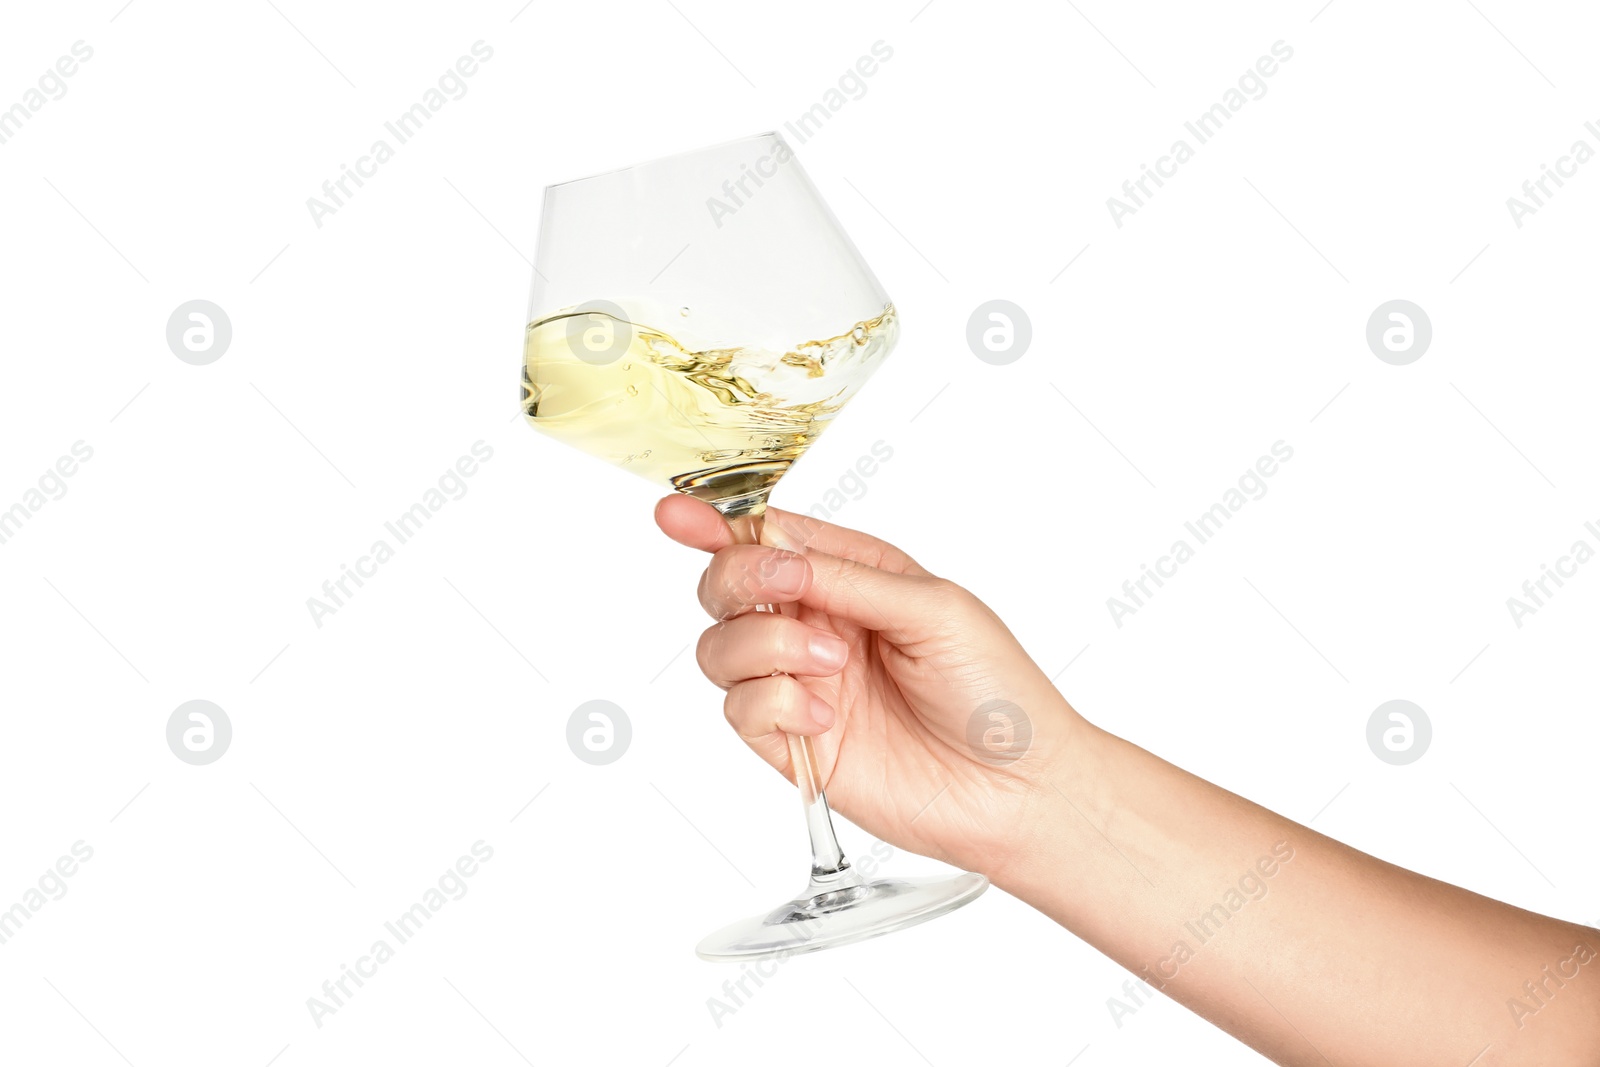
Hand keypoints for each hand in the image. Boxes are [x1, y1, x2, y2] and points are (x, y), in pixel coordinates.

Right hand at [654, 495, 1081, 879]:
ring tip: (829, 665)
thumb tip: (777, 548)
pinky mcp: (793, 744)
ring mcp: (801, 684)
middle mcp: (817, 625)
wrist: (1018, 789)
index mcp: (852, 577)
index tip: (680, 515)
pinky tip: (823, 717)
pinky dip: (774, 704)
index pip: (770, 540)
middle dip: (739, 579)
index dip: (718, 525)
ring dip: (765, 644)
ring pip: (720, 647)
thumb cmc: (997, 692)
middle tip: (785, 590)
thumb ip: (847, 577)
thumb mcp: (933, 608)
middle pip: (727, 586)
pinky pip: (741, 709)